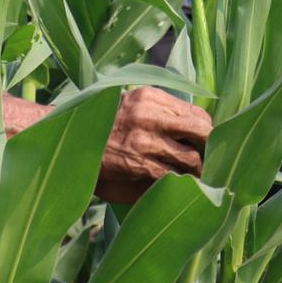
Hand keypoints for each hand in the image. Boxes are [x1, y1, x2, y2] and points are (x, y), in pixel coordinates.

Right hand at [96, 87, 213, 203]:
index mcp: (150, 96)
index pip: (197, 113)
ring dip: (196, 171)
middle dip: (209, 149)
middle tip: (211, 161)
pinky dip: (180, 182)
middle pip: (201, 131)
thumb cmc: (103, 126)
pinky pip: (171, 175)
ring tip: (197, 177)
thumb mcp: (131, 105)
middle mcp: (150, 114)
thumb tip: (196, 129)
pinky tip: (181, 186)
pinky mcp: (138, 163)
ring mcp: (144, 140)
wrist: (69, 142)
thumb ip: (159, 112)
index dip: (206, 131)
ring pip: (190, 158)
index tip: (205, 143)